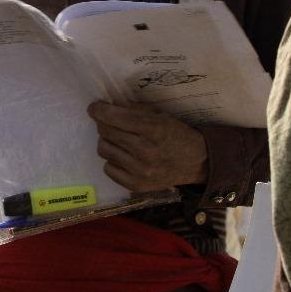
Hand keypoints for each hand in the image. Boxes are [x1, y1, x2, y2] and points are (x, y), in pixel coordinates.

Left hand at [88, 101, 207, 191]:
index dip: (99, 110)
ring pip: (103, 149)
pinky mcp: (136, 185)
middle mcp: (145, 151)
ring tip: (119, 140)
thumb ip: (134, 110)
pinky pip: (108, 168)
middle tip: (109, 122)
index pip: (114, 117)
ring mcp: (140, 171)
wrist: (195, 163)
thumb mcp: (160, 116)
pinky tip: (124, 156)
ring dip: (107, 141)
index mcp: (153, 129)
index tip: (94, 107)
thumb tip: (107, 106)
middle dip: (103, 123)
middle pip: (106, 132)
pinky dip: (112, 159)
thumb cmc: (176, 134)